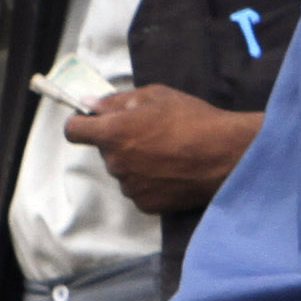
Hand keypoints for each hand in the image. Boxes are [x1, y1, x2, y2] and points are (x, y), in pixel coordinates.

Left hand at [63, 86, 261, 214]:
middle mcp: (116, 163)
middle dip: (119, 141)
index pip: (74, 131)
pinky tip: (171, 170)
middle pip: (105, 151)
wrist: (226, 156)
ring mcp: (130, 187)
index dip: (80, 124)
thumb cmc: (193, 120)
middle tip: (149, 131)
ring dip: (135, 162)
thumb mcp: (155, 96)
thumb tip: (90, 104)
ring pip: (123, 171)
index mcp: (113, 133)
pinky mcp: (147, 205)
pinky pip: (139, 189)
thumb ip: (117, 101)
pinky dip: (149, 181)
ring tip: (166, 152)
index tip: (90, 121)